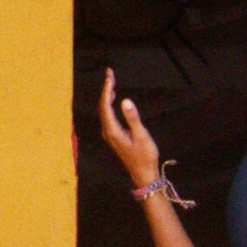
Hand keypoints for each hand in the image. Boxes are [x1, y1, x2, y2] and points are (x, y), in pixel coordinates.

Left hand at [96, 70, 165, 192]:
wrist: (143, 173)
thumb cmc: (144, 155)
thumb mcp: (141, 136)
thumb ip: (133, 118)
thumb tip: (125, 100)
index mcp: (112, 130)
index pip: (105, 105)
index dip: (106, 89)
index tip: (110, 76)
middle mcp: (107, 131)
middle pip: (102, 106)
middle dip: (105, 89)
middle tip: (110, 73)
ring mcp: (109, 134)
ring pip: (104, 110)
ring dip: (106, 95)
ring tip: (111, 81)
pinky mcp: (113, 135)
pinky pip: (107, 115)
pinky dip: (108, 103)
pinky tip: (113, 98)